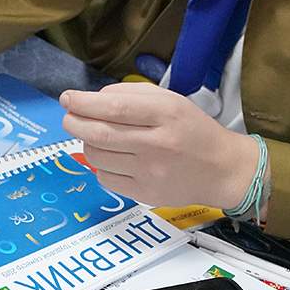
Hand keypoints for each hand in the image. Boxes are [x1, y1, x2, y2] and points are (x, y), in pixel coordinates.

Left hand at [60, 83, 259, 209]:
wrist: (222, 170)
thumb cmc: (191, 130)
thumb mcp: (169, 100)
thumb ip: (131, 94)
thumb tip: (93, 99)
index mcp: (165, 114)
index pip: (114, 107)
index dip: (84, 103)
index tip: (67, 98)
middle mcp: (158, 144)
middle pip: (100, 134)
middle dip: (74, 123)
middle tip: (69, 117)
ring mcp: (151, 173)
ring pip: (97, 157)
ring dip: (86, 143)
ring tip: (93, 137)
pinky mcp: (146, 195)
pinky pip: (106, 178)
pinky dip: (99, 166)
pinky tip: (110, 158)